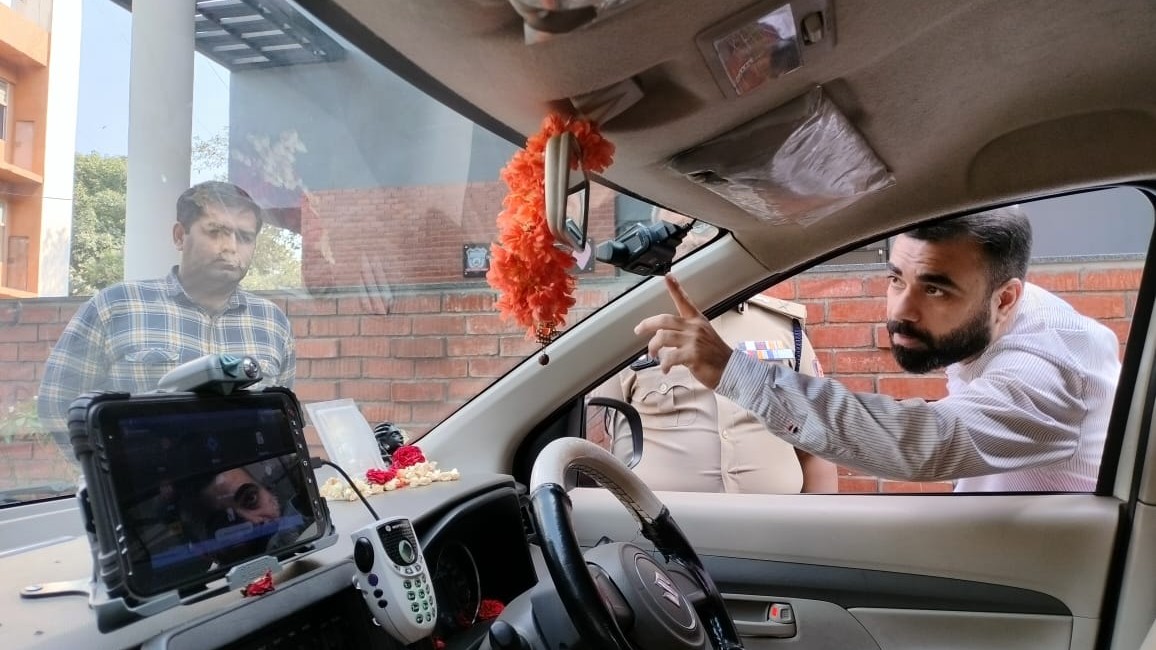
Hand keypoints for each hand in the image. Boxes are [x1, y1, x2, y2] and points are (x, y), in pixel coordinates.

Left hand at [634, 275, 733, 389]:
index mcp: (697, 321)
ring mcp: (694, 341)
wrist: (732, 369)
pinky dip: (664, 364)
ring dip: (653, 347)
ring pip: (663, 337)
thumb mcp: (704, 336)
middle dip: (647, 324)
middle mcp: (694, 328)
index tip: (668, 276)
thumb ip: (686, 332)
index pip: (684, 301)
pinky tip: (665, 369)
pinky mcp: (693, 355)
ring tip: (653, 355)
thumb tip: (664, 335)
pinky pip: (670, 357)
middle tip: (638, 330)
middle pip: (664, 320)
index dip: (676, 288)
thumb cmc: (715, 355)